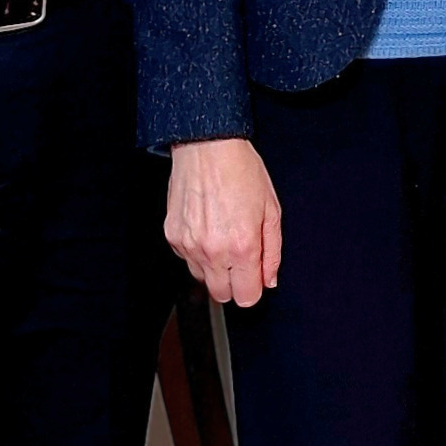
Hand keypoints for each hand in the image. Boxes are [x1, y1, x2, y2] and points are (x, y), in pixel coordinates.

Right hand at [167, 138, 282, 306]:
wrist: (207, 147)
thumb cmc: (241, 171)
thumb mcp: (271, 210)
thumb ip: (273, 251)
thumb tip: (270, 279)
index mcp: (242, 246)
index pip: (246, 297)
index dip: (253, 288)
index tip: (255, 276)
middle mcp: (213, 251)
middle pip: (222, 295)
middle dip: (234, 283)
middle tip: (241, 258)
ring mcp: (189, 245)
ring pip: (202, 278)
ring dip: (214, 267)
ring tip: (223, 236)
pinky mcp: (173, 237)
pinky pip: (186, 259)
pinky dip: (197, 251)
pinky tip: (207, 227)